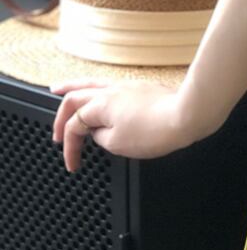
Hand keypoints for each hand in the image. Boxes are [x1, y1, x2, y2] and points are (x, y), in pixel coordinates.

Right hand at [48, 77, 208, 172]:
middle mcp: (109, 91)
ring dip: (72, 89)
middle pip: (75, 99)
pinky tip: (100, 93)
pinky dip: (97, 90)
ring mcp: (126, 87)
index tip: (73, 164)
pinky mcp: (142, 89)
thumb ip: (102, 138)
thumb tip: (100, 133)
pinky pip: (110, 86)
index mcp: (98, 105)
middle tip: (56, 130)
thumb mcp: (120, 145)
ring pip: (90, 85)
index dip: (70, 147)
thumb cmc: (157, 130)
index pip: (74, 126)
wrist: (187, 115)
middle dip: (61, 115)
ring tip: (59, 90)